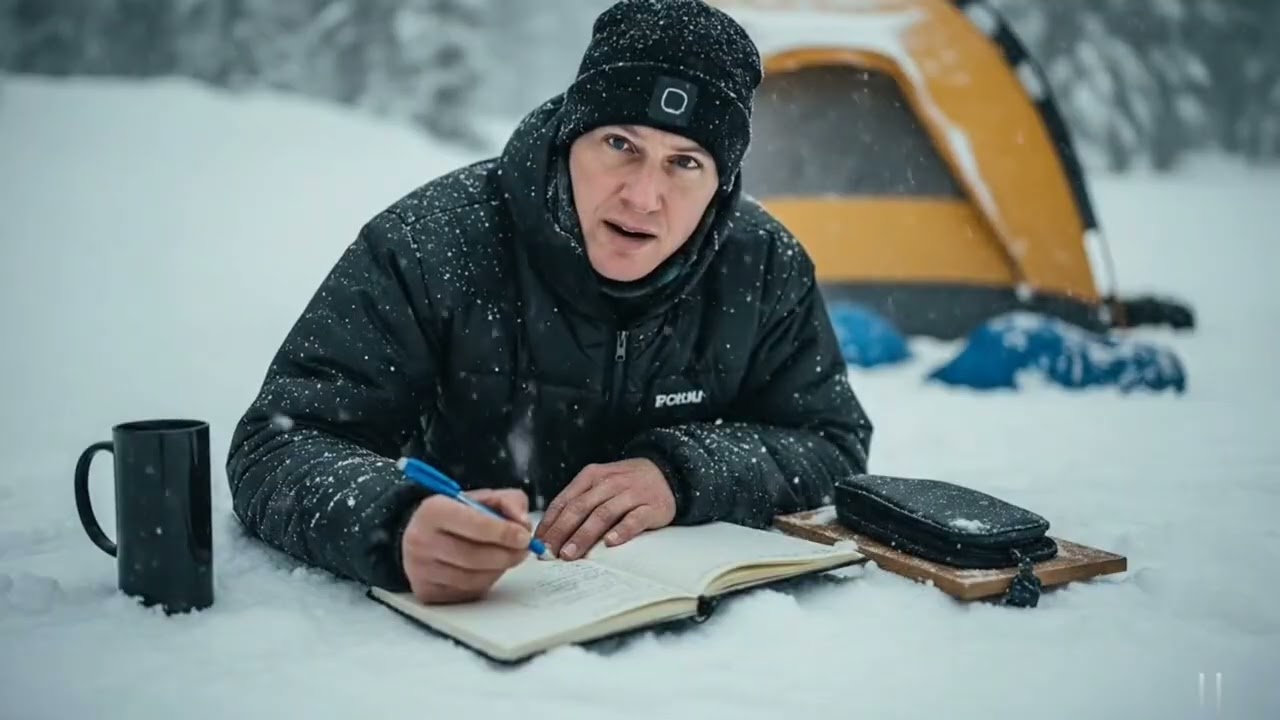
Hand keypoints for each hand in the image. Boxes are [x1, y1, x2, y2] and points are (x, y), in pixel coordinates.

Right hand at [400, 489, 531, 603]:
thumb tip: (523, 523)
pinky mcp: (426, 591)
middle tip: (523, 550)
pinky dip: (484, 583)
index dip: (504, 532)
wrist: (422, 536)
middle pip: (474, 556)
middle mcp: (421, 540)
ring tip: (505, 558)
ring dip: (498, 570)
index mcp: (433, 511)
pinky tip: (486, 570)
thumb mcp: (482, 498)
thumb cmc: (456, 516)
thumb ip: (509, 502)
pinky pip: (465, 593)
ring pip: (472, 578)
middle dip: (506, 554)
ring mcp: (420, 569)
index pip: (475, 524)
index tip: (524, 537)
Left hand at [534, 458, 675, 559]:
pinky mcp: (651, 507)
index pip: (565, 501)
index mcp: (591, 476)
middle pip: (580, 508)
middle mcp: (609, 483)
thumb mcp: (599, 484)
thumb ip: (578, 502)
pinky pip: (634, 519)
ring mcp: (631, 494)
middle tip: (549, 553)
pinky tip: (610, 542)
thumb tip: (550, 532)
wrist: (666, 472)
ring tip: (570, 554)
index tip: (538, 543)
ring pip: (603, 514)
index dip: (549, 523)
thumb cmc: (625, 485)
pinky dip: (621, 531)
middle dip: (561, 532)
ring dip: (583, 535)